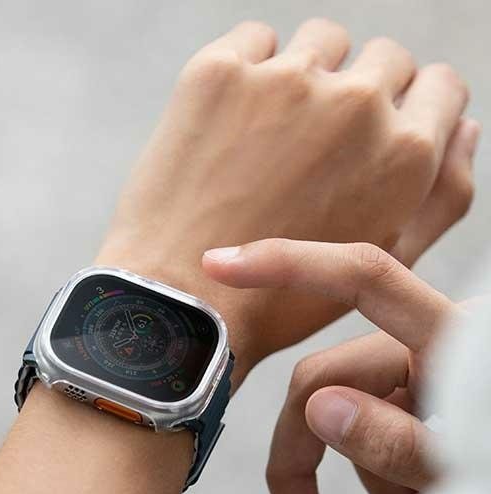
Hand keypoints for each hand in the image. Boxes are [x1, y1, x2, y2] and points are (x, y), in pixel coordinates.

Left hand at [96, 18, 472, 379]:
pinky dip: (250, 68)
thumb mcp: (384, 261)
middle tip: (316, 141)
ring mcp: (286, 81)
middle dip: (360, 92)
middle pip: (383, 57)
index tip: (378, 126)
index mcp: (405, 153)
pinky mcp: (220, 73)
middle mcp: (356, 105)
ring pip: (321, 40)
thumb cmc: (282, 295)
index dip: (411, 105)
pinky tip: (233, 120)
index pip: (439, 85)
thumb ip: (443, 193)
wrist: (183, 301)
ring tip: (273, 132)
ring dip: (308, 73)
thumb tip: (465, 127)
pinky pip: (254, 39)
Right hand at [204, 237, 469, 493]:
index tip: (219, 264)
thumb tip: (318, 408)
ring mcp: (416, 364)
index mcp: (454, 335)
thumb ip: (399, 443)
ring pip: (342, 408)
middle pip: (326, 376)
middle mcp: (427, 337)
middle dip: (303, 449)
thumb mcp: (465, 469)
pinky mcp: (408, 390)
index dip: (288, 264)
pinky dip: (376, 467)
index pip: (363, 278)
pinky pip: (365, 421)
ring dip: (362, 470)